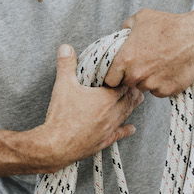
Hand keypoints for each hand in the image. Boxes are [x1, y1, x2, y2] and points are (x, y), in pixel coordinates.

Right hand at [26, 44, 141, 171]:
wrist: (56, 146)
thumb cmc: (61, 116)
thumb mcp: (63, 85)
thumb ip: (66, 64)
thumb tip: (65, 47)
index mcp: (106, 98)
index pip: (125, 85)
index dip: (128, 78)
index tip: (129, 72)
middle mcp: (112, 114)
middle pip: (129, 100)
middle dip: (133, 91)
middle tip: (136, 84)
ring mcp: (109, 129)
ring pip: (126, 115)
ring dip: (131, 107)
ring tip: (137, 100)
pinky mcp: (104, 141)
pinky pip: (119, 134)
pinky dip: (126, 130)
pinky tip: (131, 129)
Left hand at [104, 9, 193, 97]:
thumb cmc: (167, 25)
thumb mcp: (141, 18)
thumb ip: (126, 27)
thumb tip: (121, 33)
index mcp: (125, 59)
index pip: (109, 79)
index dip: (114, 75)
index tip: (121, 71)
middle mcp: (136, 75)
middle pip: (127, 84)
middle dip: (133, 75)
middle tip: (144, 63)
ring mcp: (152, 85)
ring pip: (144, 87)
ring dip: (148, 80)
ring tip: (160, 63)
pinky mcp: (167, 91)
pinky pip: (159, 91)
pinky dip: (162, 84)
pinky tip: (169, 69)